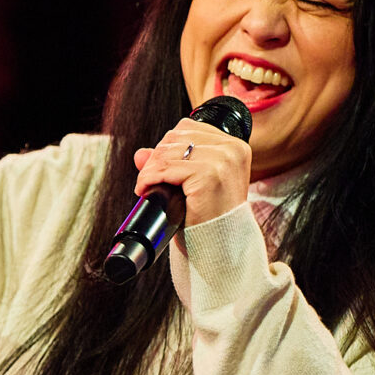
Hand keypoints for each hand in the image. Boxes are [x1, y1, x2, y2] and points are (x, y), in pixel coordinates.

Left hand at [132, 117, 250, 228]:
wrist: (220, 247)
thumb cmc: (209, 216)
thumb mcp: (191, 184)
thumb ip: (169, 163)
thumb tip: (140, 153)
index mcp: (234, 146)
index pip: (187, 128)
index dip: (166, 147)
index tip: (158, 168)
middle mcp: (233, 148)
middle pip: (176, 136)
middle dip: (156, 158)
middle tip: (148, 180)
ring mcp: (223, 160)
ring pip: (168, 150)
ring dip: (150, 169)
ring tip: (146, 187)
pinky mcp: (209, 175)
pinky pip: (165, 168)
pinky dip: (149, 178)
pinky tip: (146, 190)